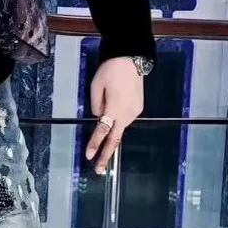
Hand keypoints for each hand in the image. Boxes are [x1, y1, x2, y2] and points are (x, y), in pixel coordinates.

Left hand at [85, 57, 144, 174]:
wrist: (132, 57)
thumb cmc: (111, 70)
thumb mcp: (96, 86)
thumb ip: (95, 106)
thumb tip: (99, 117)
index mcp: (114, 108)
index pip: (102, 131)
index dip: (95, 144)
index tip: (89, 156)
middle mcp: (127, 113)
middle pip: (115, 139)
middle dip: (106, 155)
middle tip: (99, 170)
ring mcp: (134, 111)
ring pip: (119, 126)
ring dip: (111, 128)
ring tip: (109, 103)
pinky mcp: (139, 108)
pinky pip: (124, 118)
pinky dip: (118, 118)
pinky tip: (115, 103)